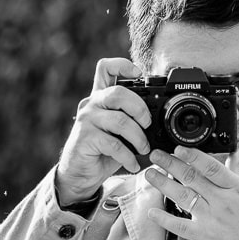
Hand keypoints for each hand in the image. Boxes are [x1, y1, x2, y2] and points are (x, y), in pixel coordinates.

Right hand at [56, 58, 151, 204]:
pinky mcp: (84, 138)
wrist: (79, 174)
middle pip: (118, 93)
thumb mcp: (118, 131)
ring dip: (138, 137)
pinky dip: (128, 156)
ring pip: (120, 121)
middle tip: (147, 125)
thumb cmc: (102, 150)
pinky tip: (133, 164)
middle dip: (140, 109)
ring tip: (144, 149)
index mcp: (100, 97)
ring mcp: (86, 120)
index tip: (139, 75)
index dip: (123, 65)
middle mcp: (91, 104)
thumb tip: (158, 120)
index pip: (105, 68)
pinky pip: (114, 144)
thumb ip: (131, 119)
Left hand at [144, 146, 238, 239]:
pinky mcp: (204, 236)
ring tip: (149, 174)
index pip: (212, 168)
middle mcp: (222, 201)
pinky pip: (180, 226)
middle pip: (192, 178)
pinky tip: (151, 212)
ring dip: (163, 184)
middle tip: (156, 154)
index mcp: (236, 188)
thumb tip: (235, 153)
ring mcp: (211, 219)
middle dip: (171, 164)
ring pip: (182, 197)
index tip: (178, 148)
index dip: (193, 157)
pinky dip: (165, 219)